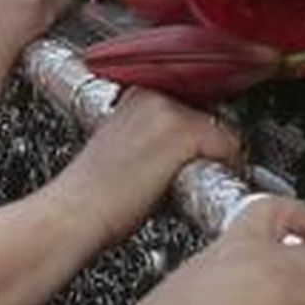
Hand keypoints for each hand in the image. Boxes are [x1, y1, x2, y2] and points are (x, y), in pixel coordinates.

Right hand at [46, 88, 239, 246]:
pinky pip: (230, 149)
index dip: (193, 140)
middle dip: (205, 148)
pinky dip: (221, 172)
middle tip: (176, 178)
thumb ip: (151, 138)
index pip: (191, 108)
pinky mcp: (185, 130)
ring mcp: (170, 109)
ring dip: (212, 160)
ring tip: (176, 185)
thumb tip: (180, 150)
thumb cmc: (93, 193)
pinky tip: (185, 188)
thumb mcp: (120, 149)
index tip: (177, 162)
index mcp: (136, 93)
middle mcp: (154, 93)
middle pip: (211, 117)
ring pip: (222, 133)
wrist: (75, 210)